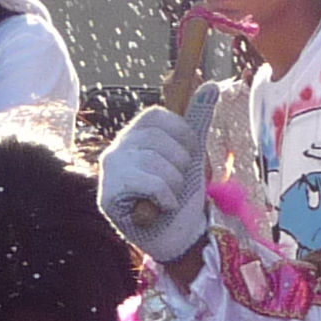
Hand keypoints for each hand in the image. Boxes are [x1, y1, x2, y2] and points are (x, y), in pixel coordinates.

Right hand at [98, 93, 215, 262]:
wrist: (178, 236)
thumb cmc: (182, 195)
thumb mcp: (194, 155)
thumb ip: (199, 120)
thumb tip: (212, 85)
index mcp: (135, 135)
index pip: (156, 116)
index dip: (181, 135)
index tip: (188, 157)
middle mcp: (118, 147)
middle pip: (158, 140)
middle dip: (181, 166)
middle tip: (177, 184)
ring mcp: (110, 169)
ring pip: (157, 164)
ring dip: (175, 186)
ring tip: (168, 198)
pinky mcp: (108, 194)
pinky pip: (151, 183)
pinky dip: (166, 199)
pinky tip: (161, 207)